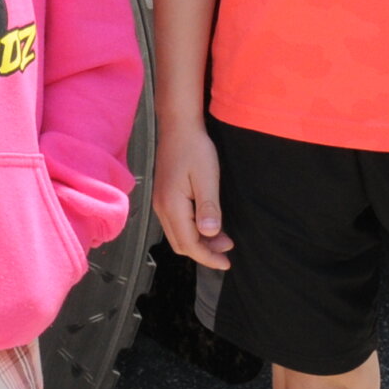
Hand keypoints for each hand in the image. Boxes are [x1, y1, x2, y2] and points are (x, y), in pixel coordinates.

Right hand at [152, 117, 234, 269]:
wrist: (178, 126)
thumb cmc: (194, 148)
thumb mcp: (207, 177)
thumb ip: (208, 207)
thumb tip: (210, 234)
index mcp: (172, 205)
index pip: (189, 243)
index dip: (208, 257)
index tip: (226, 262)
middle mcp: (162, 208)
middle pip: (180, 243)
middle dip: (204, 252)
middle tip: (227, 251)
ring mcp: (161, 202)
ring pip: (178, 235)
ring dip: (198, 242)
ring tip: (222, 239)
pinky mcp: (164, 196)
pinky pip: (176, 224)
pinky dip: (192, 231)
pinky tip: (207, 225)